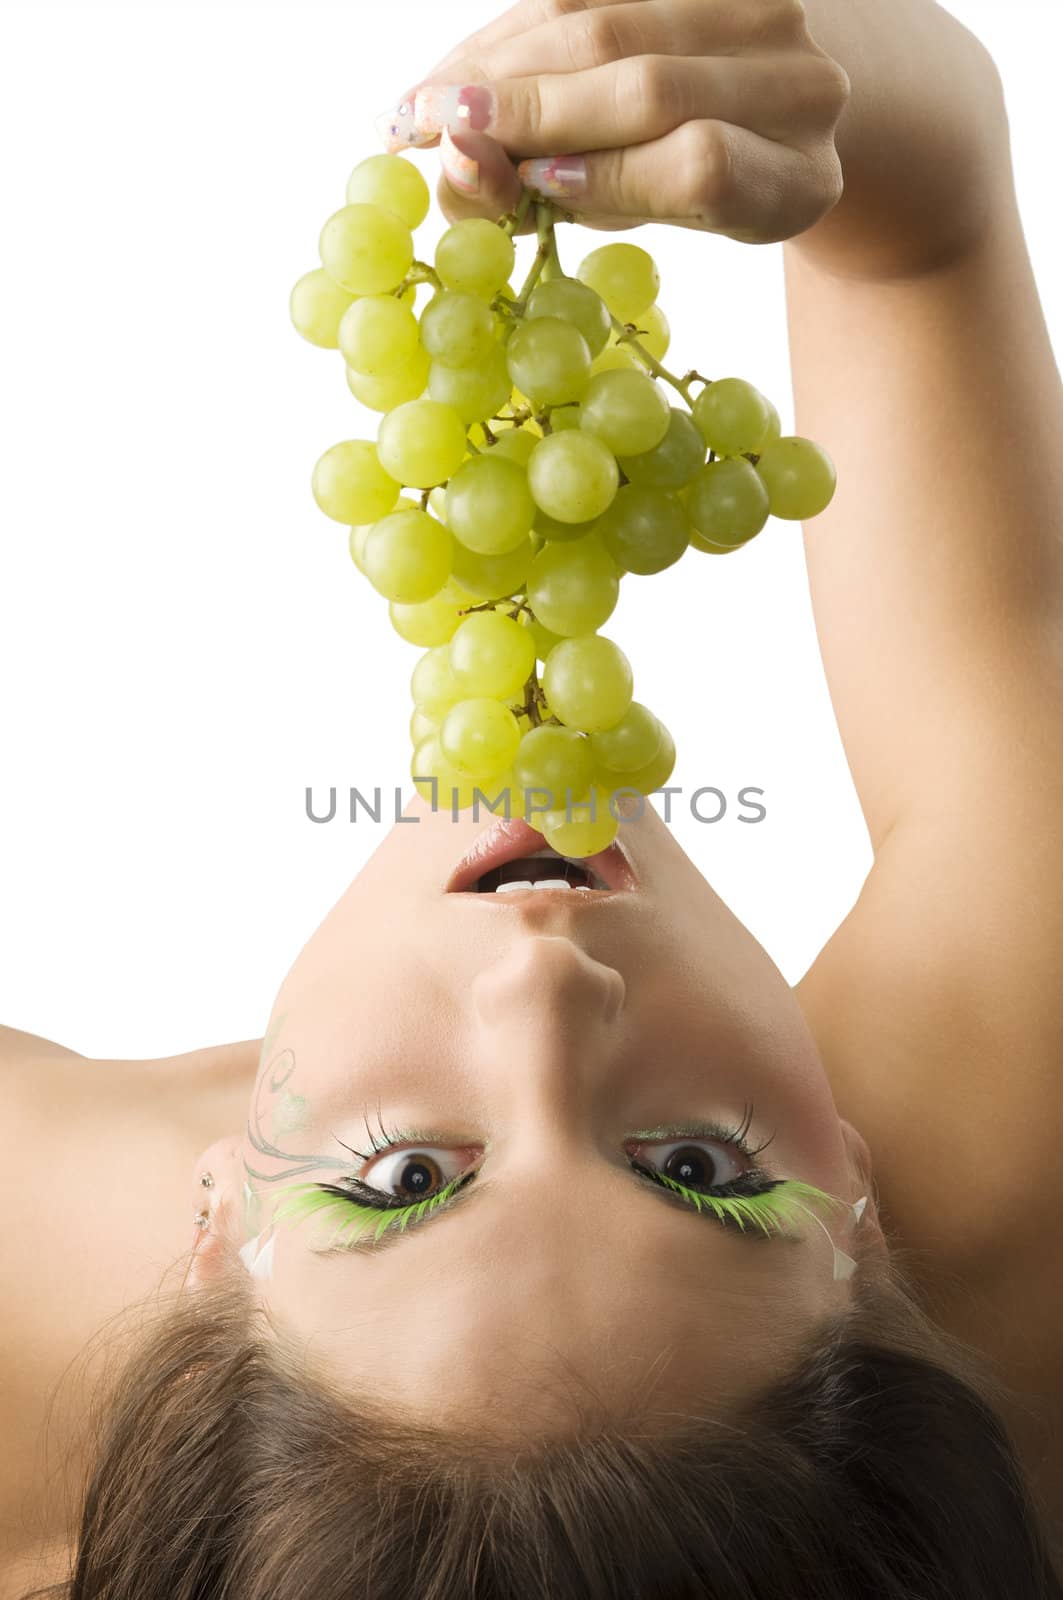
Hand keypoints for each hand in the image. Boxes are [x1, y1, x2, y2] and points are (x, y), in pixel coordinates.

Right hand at [378, 0, 850, 243]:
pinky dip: (519, 26)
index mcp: (797, 183)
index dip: (605, 175)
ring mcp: (767, 12)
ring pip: (610, 21)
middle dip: (524, 108)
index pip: (698, 167)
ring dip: (503, 61)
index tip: (526, 185)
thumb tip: (460, 162)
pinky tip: (468, 67)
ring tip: (429, 104)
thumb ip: (576, 202)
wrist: (777, 101)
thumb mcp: (650, 219)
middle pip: (645, 85)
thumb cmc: (701, 180)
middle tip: (431, 132)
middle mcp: (799, 89)